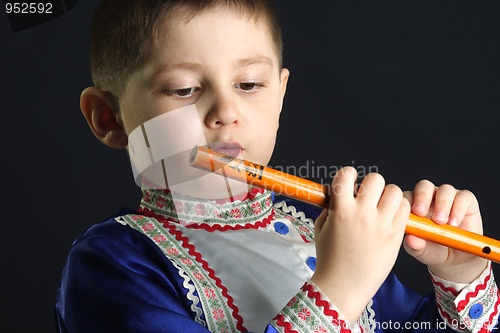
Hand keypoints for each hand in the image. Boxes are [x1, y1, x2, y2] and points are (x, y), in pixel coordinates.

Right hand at [311, 167, 408, 322]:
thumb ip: (330, 207)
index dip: (347, 175)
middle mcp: (362, 214)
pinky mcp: (395, 235)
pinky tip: (390, 217)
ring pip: (394, 191)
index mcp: (340, 210)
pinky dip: (399, 209)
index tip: (349, 182)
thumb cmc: (329, 258)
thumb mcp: (321, 228)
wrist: (343, 286)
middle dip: (370, 185)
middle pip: (375, 179)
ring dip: (387, 195)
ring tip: (381, 207)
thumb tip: (338, 192)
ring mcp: (381, 224)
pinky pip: (405, 209)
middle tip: (367, 197)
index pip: (346, 175)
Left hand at [403, 180, 487, 282]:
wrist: (456, 259)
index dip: (406, 201)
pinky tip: (454, 222)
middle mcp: (430, 198)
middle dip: (422, 197)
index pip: (407, 196)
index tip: (408, 214)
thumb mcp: (422, 251)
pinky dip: (458, 208)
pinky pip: (463, 197)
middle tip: (421, 213)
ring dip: (442, 204)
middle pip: (424, 186)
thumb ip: (415, 245)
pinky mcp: (466, 201)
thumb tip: (409, 239)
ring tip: (441, 222)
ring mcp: (448, 197)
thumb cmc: (432, 250)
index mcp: (413, 205)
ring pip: (444, 190)